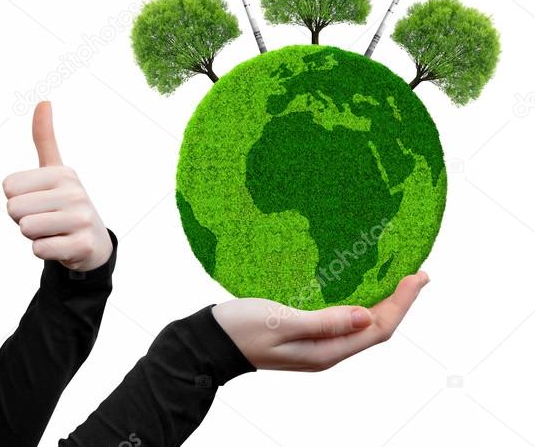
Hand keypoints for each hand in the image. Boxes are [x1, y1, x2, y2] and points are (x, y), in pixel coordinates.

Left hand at [2, 100, 113, 272]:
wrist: (93, 243)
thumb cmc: (64, 203)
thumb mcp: (55, 169)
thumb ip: (44, 137)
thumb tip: (44, 100)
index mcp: (62, 172)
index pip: (8, 188)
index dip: (17, 199)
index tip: (38, 201)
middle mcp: (75, 192)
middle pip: (14, 209)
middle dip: (23, 219)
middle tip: (45, 219)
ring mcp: (81, 219)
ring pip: (26, 229)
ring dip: (34, 235)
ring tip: (53, 231)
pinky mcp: (82, 245)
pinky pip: (39, 249)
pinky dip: (44, 251)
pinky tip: (61, 245)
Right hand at [211, 271, 429, 371]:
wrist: (209, 341)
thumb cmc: (239, 329)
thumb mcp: (281, 320)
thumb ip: (324, 321)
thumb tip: (367, 316)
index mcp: (325, 351)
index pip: (377, 329)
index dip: (401, 303)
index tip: (416, 276)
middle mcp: (327, 352)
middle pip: (375, 329)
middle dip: (399, 302)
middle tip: (416, 274)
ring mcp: (316, 345)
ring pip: (361, 325)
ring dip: (381, 303)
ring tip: (395, 279)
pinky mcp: (306, 335)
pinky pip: (343, 321)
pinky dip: (359, 304)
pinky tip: (358, 289)